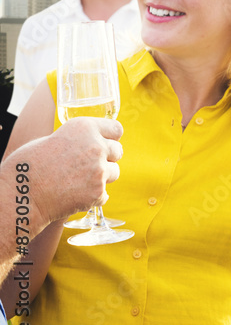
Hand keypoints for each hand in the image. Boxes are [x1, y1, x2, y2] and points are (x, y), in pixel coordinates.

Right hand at [4, 117, 123, 227]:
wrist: (19, 194)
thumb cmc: (28, 166)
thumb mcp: (52, 139)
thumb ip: (77, 139)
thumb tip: (92, 142)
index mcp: (84, 127)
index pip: (116, 129)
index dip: (110, 137)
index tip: (106, 142)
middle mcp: (96, 146)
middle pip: (118, 151)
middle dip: (106, 158)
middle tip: (87, 166)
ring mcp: (98, 170)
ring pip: (114, 172)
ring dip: (101, 177)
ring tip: (77, 181)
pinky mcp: (97, 192)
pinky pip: (104, 194)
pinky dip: (92, 197)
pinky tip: (73, 195)